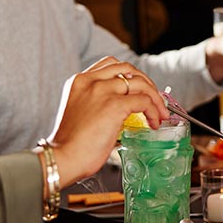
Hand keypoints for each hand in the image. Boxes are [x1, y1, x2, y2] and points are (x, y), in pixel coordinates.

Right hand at [49, 57, 168, 184]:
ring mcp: (103, 91)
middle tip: (154, 99)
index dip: (130, 75)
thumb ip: (99, 104)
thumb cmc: (70, 144)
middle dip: (146, 82)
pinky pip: (144, 101)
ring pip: (140, 83)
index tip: (139, 89)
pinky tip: (153, 122)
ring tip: (159, 113)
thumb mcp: (81, 113)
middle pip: (128, 69)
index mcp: (80, 81)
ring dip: (155, 97)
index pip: (111, 65)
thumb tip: (126, 111)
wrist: (63, 158)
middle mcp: (91, 81)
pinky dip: (154, 110)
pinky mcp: (114, 105)